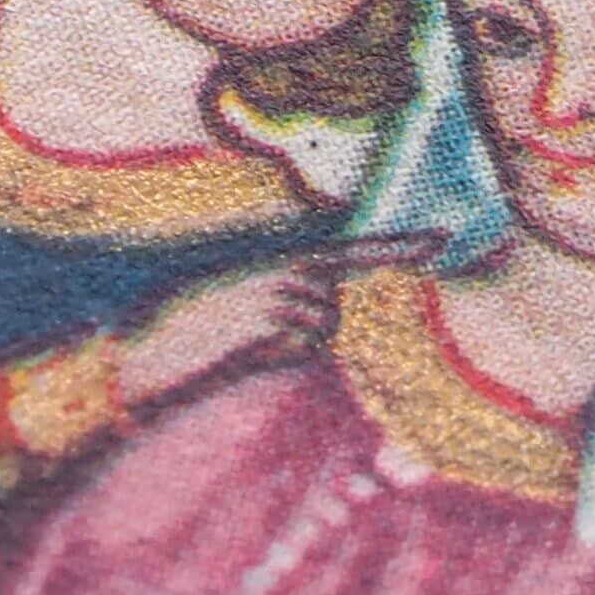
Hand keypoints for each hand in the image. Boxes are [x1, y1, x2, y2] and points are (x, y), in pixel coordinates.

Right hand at [113, 239, 435, 414]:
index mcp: (276, 261)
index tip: (439, 238)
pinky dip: (282, 357)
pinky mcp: (271, 316)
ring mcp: (277, 290)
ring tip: (247, 346)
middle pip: (334, 302)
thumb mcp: (246, 310)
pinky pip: (305, 346)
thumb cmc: (197, 339)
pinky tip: (247, 354)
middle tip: (266, 338)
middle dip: (311, 326)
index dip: (394, 246)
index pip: (348, 251)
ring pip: (324, 327)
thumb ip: (290, 304)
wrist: (155, 356)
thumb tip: (325, 316)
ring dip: (294, 346)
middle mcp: (281, 268)